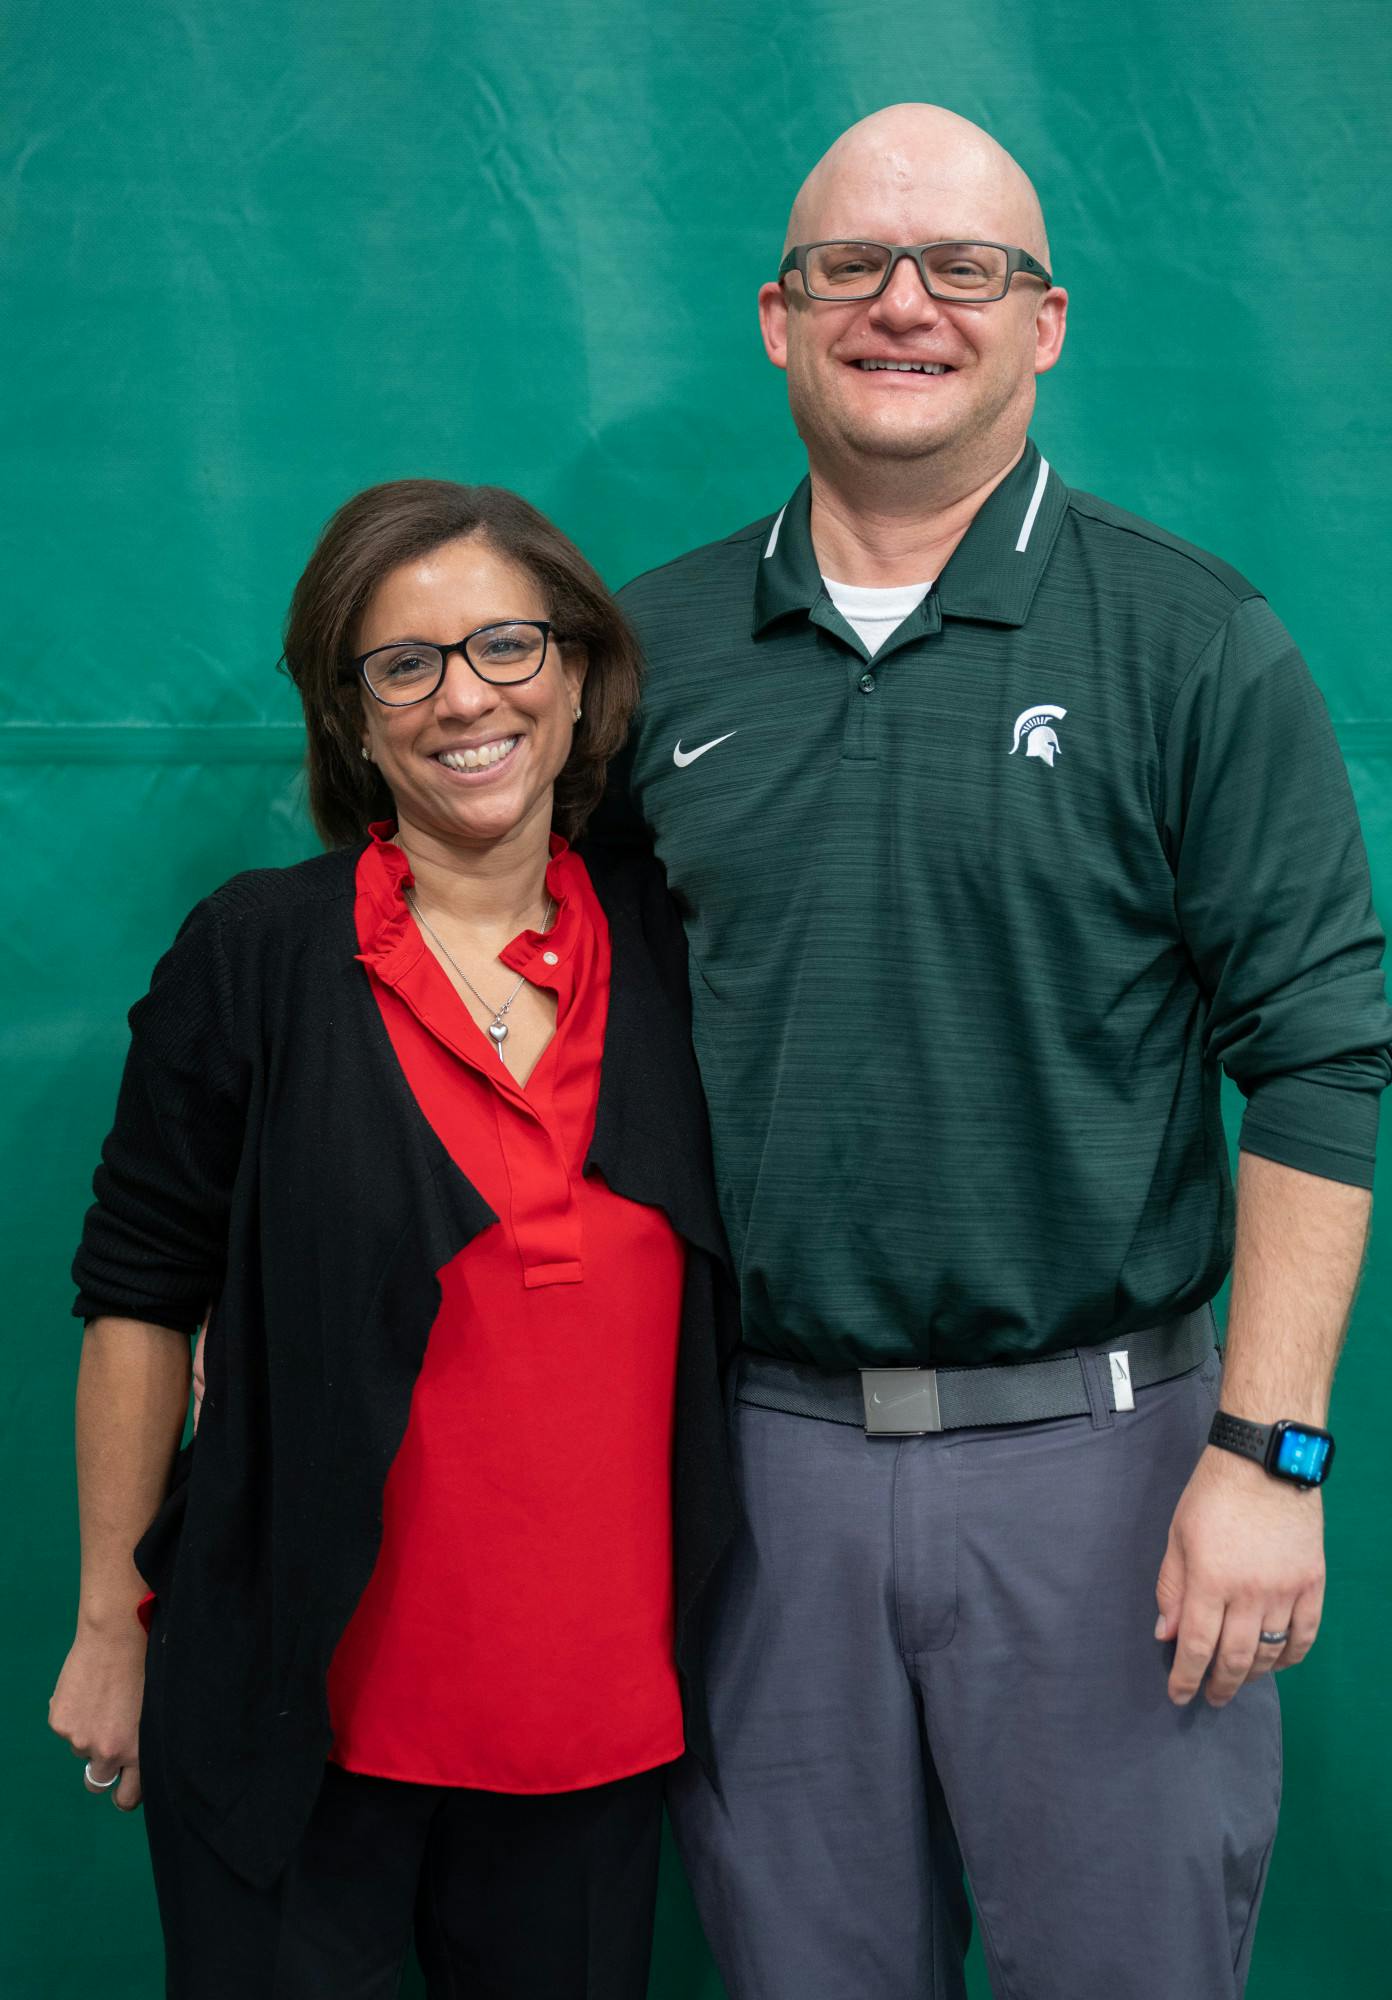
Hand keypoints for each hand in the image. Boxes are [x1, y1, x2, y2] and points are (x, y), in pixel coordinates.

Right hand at [48, 1617, 147, 1811]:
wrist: (118, 1636)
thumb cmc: (146, 1666)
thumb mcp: (155, 1713)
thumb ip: (143, 1741)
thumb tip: (134, 1759)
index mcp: (139, 1753)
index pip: (128, 1798)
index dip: (124, 1794)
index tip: (123, 1787)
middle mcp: (108, 1752)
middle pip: (98, 1781)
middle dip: (102, 1768)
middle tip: (107, 1743)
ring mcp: (80, 1739)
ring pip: (81, 1748)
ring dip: (88, 1733)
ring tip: (103, 1699)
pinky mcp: (60, 1722)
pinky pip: (66, 1726)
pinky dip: (73, 1712)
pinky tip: (87, 1688)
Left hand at [1155, 1445, 1324, 1705]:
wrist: (1264, 1464)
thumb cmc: (1212, 1496)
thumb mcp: (1177, 1537)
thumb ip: (1172, 1589)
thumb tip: (1167, 1634)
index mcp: (1210, 1580)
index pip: (1196, 1647)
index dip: (1186, 1678)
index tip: (1178, 1696)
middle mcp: (1250, 1593)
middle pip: (1235, 1659)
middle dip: (1219, 1685)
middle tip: (1210, 1697)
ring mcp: (1285, 1591)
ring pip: (1270, 1653)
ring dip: (1253, 1675)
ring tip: (1238, 1681)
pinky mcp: (1311, 1583)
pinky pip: (1305, 1635)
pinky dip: (1290, 1657)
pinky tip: (1277, 1663)